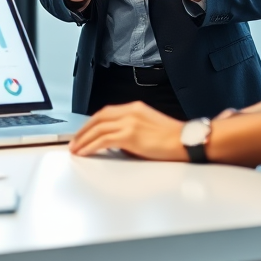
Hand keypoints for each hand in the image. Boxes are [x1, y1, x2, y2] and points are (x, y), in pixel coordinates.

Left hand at [70, 101, 185, 159]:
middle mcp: (130, 111)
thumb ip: (131, 129)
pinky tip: (85, 152)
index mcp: (135, 108)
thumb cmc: (172, 139)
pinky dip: (91, 146)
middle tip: (74, 141)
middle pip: (98, 118)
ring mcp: (130, 122)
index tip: (83, 132)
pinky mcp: (130, 135)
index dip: (91, 123)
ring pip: (98, 128)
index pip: (106, 112)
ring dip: (84, 139)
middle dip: (83, 130)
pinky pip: (103, 139)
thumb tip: (116, 142)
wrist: (186, 141)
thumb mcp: (148, 127)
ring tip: (76, 149)